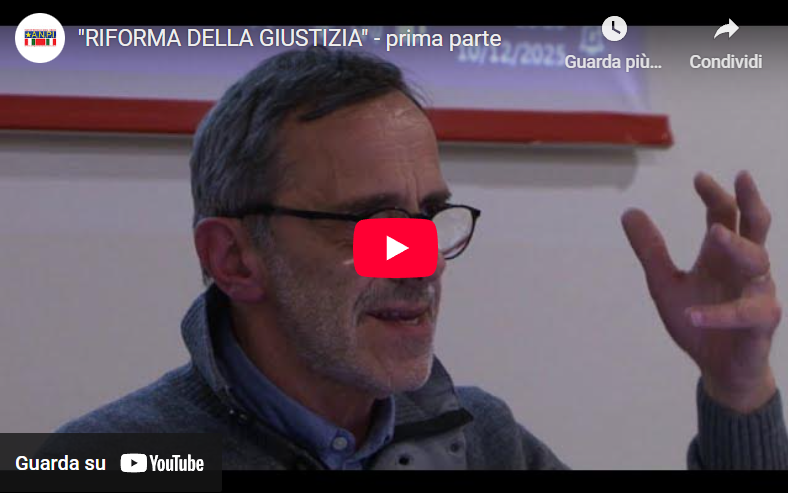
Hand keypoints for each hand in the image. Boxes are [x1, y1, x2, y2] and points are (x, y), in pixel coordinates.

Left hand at [622, 171, 781, 412]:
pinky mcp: (760, 324)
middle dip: (749, 201)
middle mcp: (745, 268)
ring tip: (713, 234)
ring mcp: (757, 293)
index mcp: (722, 256)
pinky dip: (718, 314)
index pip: (725, 215)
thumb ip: (651, 250)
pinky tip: (693, 313)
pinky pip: (744, 314)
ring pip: (758, 262)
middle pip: (756, 226)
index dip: (716, 194)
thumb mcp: (664, 283)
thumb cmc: (699, 319)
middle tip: (741, 176)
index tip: (698, 176)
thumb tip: (629, 211)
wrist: (720, 368)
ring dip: (737, 246)